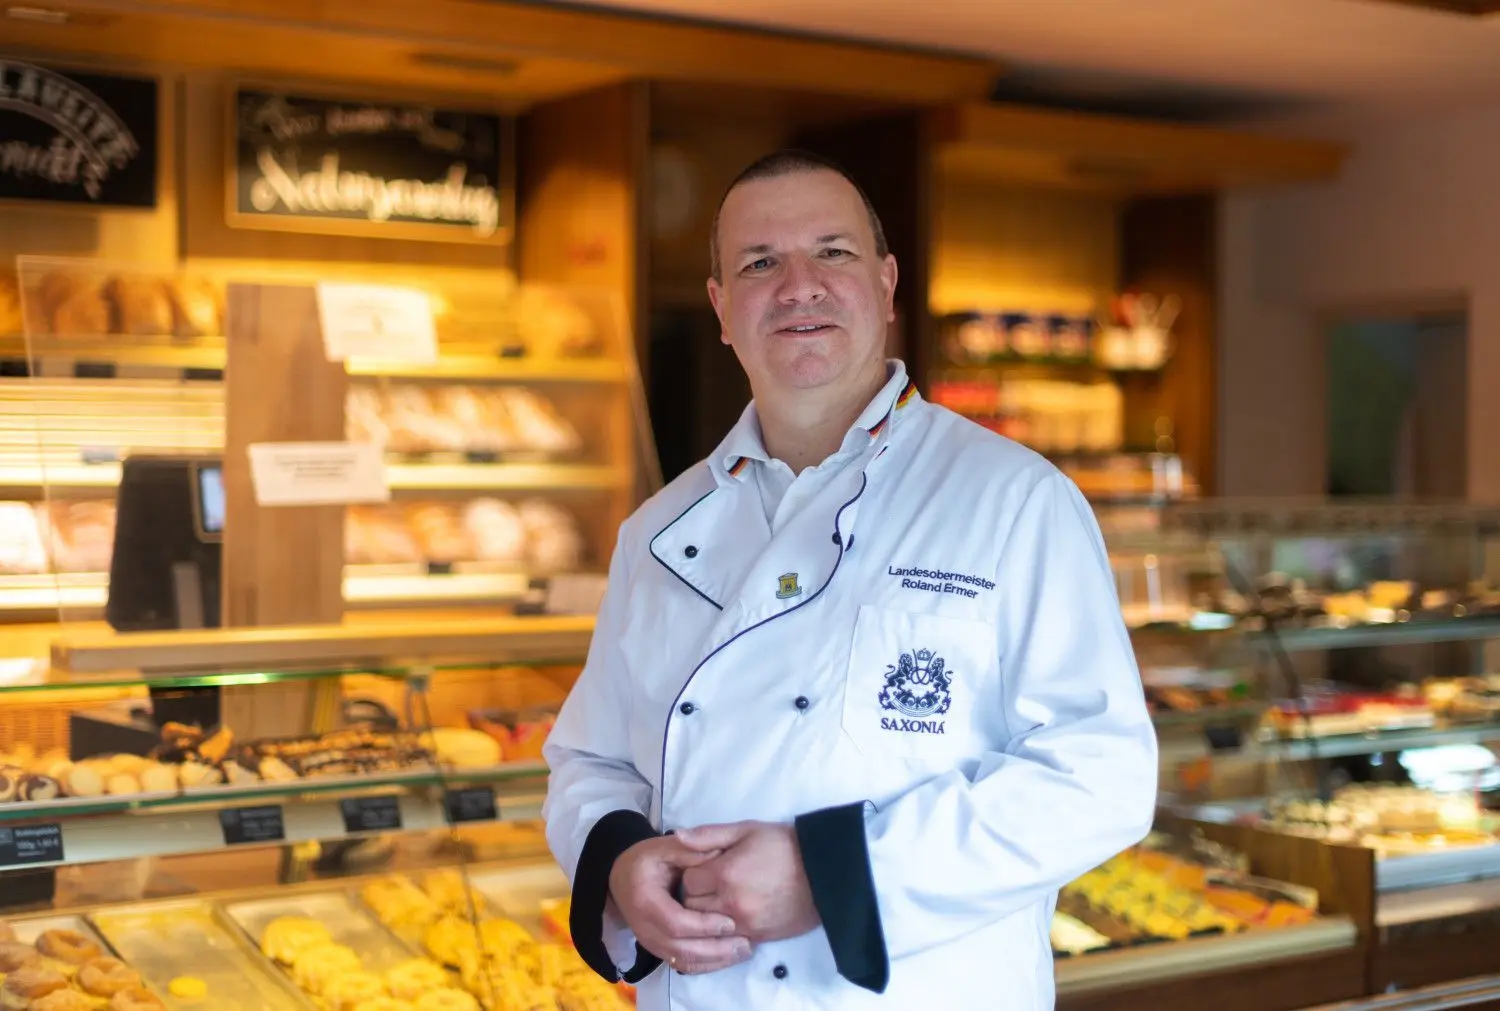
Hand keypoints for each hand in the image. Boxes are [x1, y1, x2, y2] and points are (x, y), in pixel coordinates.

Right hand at [609, 834, 753, 973]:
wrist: (622, 877)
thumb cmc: (647, 860)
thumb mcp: (663, 847)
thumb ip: (688, 850)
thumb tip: (717, 854)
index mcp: (645, 900)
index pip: (675, 922)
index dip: (703, 925)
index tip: (730, 922)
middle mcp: (644, 927)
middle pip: (680, 949)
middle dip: (714, 949)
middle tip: (744, 944)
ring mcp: (650, 942)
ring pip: (682, 961)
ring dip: (714, 961)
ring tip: (742, 951)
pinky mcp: (658, 950)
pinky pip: (682, 964)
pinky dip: (706, 965)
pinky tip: (727, 958)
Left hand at [677, 821, 820, 943]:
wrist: (824, 872)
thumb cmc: (783, 846)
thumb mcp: (746, 830)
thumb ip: (709, 835)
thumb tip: (677, 836)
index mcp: (724, 873)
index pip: (688, 882)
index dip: (692, 873)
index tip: (702, 867)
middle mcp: (730, 903)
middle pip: (692, 907)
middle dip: (696, 896)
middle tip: (708, 885)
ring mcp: (744, 924)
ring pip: (706, 928)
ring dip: (707, 916)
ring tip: (719, 900)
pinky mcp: (757, 938)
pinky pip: (727, 940)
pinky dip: (724, 930)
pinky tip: (732, 916)